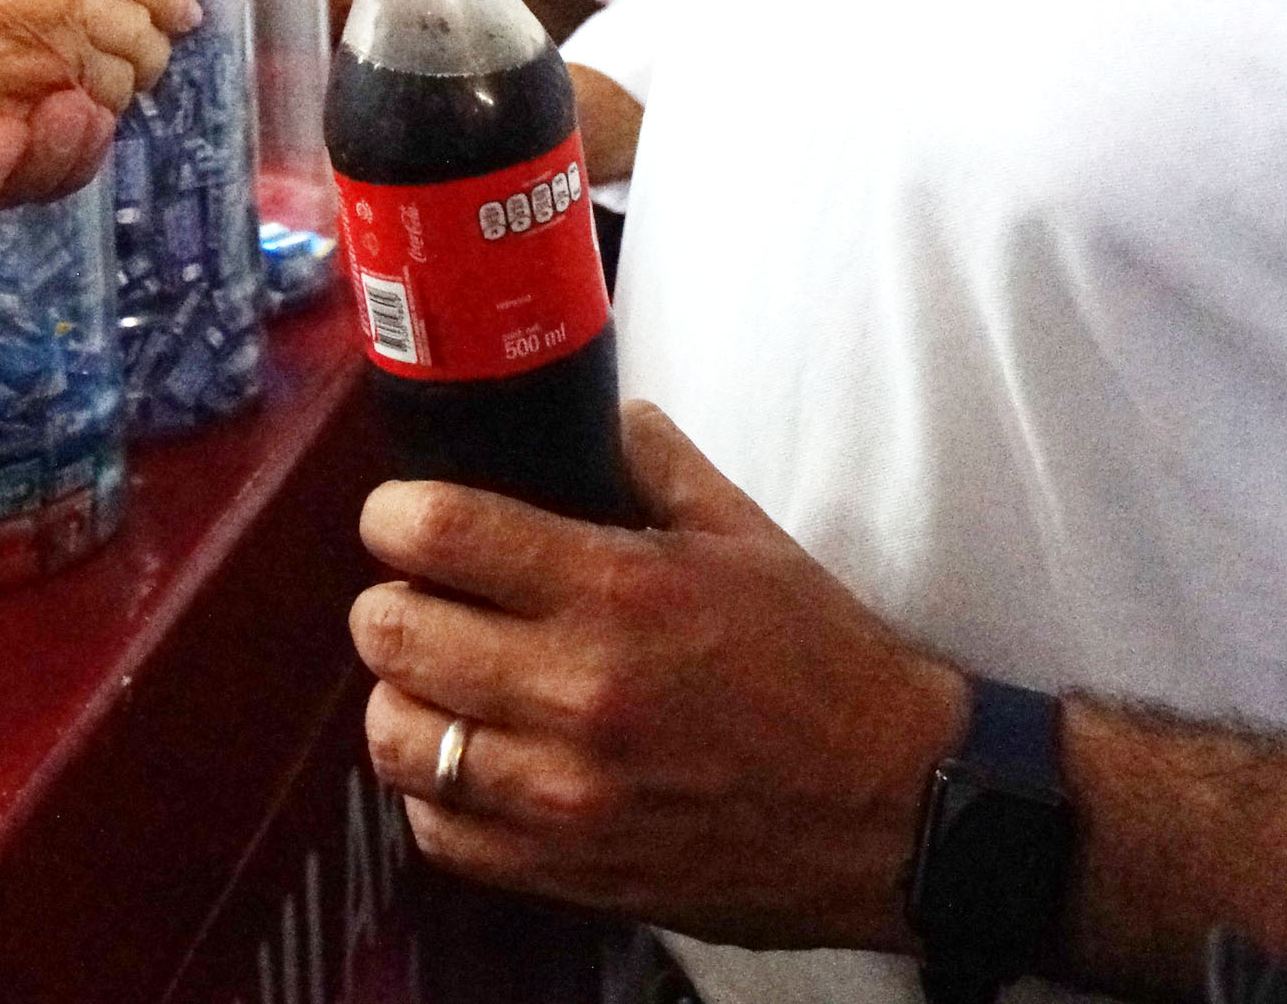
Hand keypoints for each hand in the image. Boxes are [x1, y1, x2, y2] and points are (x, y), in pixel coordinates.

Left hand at [351, 401, 965, 952]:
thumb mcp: (748, 537)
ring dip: (404, 699)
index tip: (403, 518)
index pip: (436, 532)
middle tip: (421, 598)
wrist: (897, 810)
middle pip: (391, 633)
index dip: (395, 515)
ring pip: (399, 737)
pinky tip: (472, 762)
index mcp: (618, 590)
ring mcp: (566, 793)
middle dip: (389, 603)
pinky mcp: (571, 871)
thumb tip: (600, 414)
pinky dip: (436, 792)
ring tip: (440, 684)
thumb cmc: (826, 668)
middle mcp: (578, 691)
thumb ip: (655, 463)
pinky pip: (439, 831)